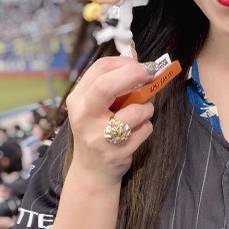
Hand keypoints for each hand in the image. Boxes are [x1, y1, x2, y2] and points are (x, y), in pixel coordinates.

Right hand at [65, 56, 155, 189]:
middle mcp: (83, 117)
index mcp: (77, 100)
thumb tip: (135, 56)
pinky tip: (136, 132)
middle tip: (150, 74)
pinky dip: (147, 127)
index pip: (99, 69)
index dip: (125, 62)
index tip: (142, 65)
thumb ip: (113, 82)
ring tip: (140, 114)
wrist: (92, 172)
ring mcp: (99, 137)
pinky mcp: (115, 153)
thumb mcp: (96, 106)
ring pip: (135, 111)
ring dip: (146, 109)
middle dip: (133, 75)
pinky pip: (144, 130)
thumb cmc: (98, 131)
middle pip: (106, 86)